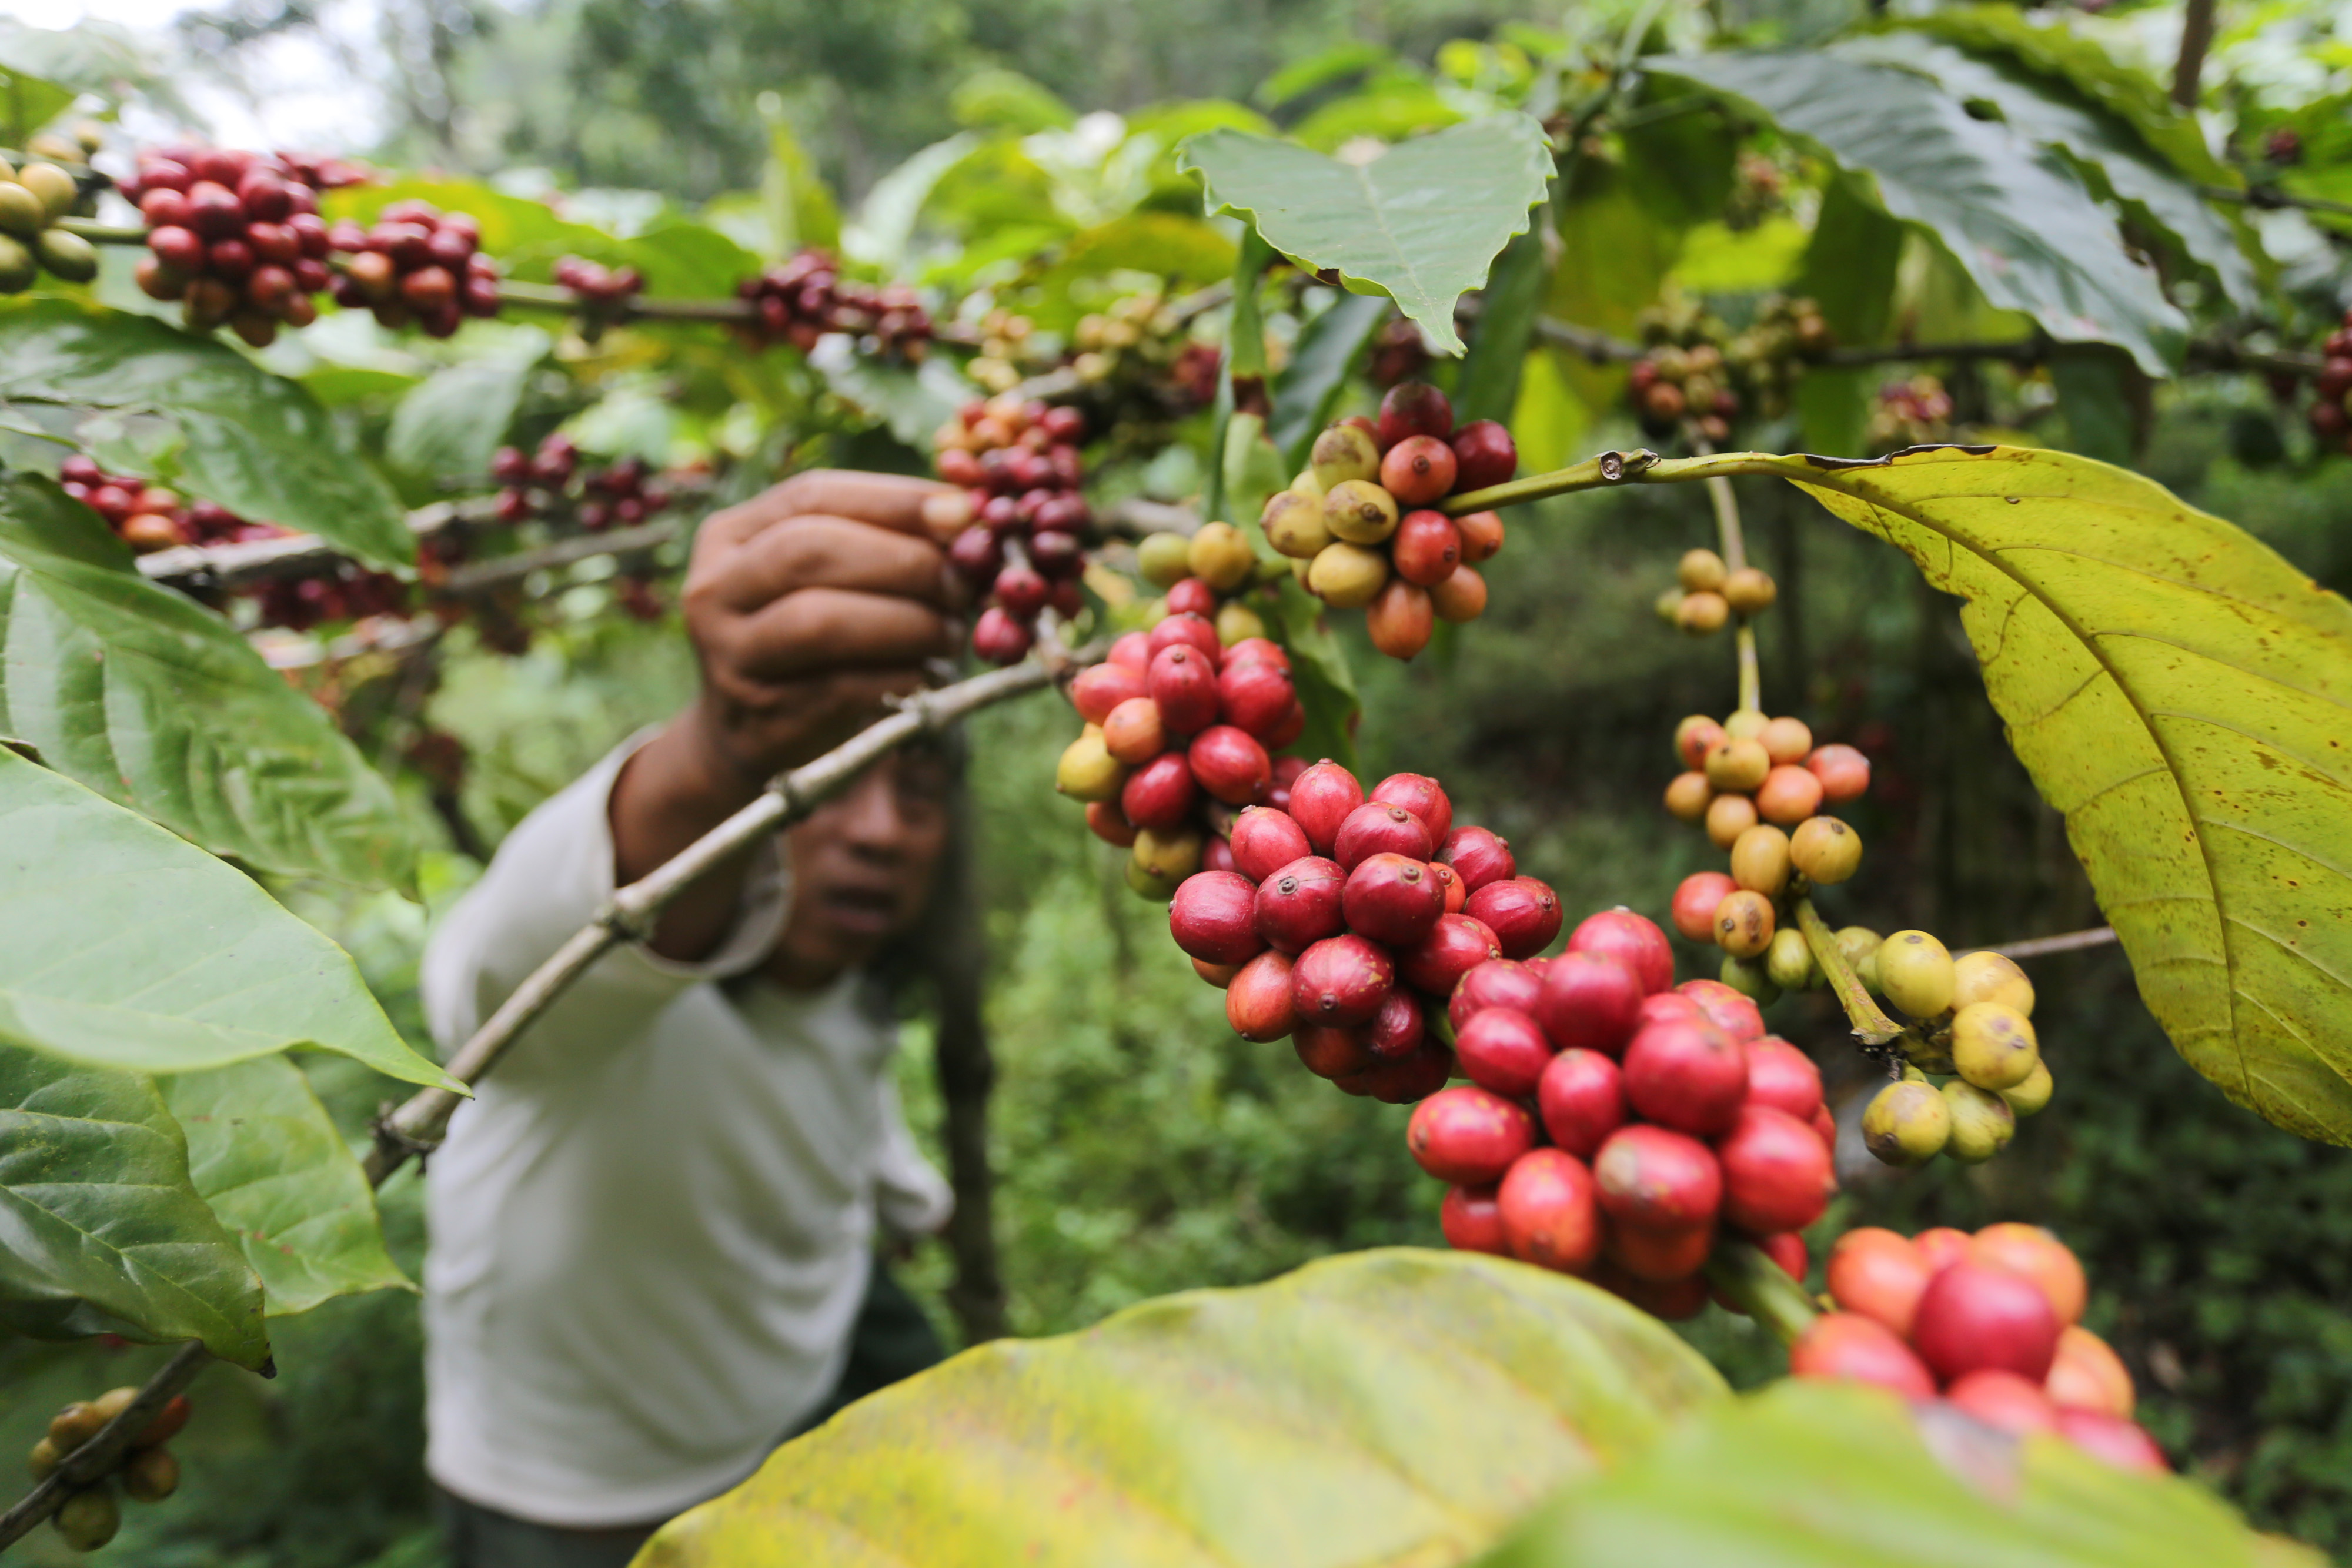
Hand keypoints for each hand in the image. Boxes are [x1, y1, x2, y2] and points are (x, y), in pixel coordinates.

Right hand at [609, 471, 966, 948]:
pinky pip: (841, 687)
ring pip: (820, 619)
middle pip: (810, 550)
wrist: (751, 736)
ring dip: (905, 622)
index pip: (813, 495)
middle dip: (903, 561)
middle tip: (965, 583)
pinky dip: (898, 676)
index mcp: (731, 534)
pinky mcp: (759, 714)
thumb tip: (969, 519)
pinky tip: (927, 675)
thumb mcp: (828, 578)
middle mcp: (714, 588)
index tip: (964, 512)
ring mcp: (729, 654)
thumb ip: (881, 542)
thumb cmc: (810, 642)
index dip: (894, 500)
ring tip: (951, 634)